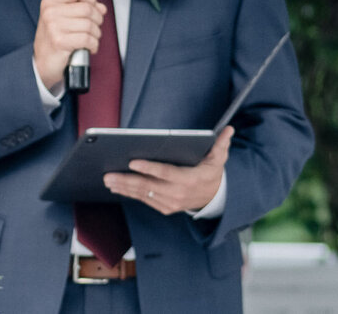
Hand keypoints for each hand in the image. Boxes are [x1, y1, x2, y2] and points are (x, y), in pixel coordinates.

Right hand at [32, 0, 105, 87]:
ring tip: (92, 38)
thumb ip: (81, 8)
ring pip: (89, 24)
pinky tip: (90, 47)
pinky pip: (87, 39)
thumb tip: (101, 8)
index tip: (94, 6)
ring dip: (96, 34)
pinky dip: (94, 44)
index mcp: (50, 2)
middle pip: (87, 8)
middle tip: (95, 27)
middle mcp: (50, 12)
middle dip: (97, 19)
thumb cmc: (53, 39)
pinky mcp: (60, 42)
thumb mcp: (63, 18)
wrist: (42, 62)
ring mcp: (53, 27)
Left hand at [103, 126, 232, 214]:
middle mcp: (178, 193)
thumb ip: (221, 144)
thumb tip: (229, 129)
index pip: (165, 173)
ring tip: (108, 180)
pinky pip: (145, 200)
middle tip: (109, 174)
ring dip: (124, 188)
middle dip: (127, 179)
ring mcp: (170, 203)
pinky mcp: (165, 208)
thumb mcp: (219, 158)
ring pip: (143, 194)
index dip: (148, 168)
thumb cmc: (212, 172)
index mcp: (189, 179)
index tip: (132, 162)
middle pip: (148, 186)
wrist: (214, 198)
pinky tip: (118, 187)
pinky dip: (130, 194)